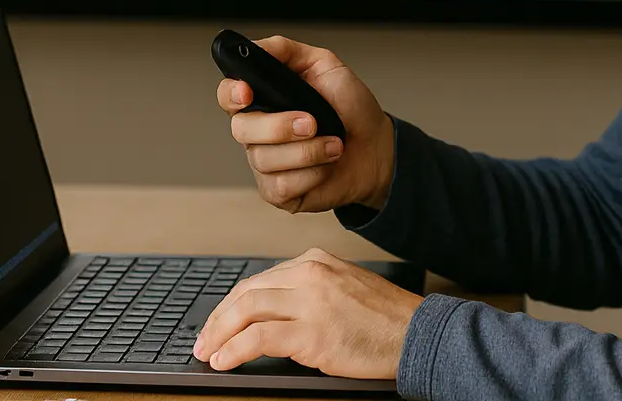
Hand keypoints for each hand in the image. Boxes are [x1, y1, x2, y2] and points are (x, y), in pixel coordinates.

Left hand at [193, 248, 422, 377]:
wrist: (417, 333)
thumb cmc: (385, 319)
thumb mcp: (344, 287)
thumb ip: (309, 290)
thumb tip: (269, 314)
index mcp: (316, 261)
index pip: (259, 279)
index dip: (232, 304)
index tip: (219, 323)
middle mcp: (310, 274)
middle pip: (246, 291)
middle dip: (218, 318)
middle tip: (204, 340)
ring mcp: (311, 301)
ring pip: (246, 309)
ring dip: (220, 334)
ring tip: (208, 352)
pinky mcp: (312, 333)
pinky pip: (258, 337)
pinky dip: (234, 350)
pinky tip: (225, 361)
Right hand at [218, 36, 394, 212]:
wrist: (376, 147)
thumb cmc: (350, 107)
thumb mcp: (324, 65)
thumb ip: (286, 50)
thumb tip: (256, 47)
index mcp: (264, 99)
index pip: (228, 95)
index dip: (231, 93)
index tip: (247, 92)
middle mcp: (258, 132)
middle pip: (241, 129)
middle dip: (279, 126)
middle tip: (312, 122)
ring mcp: (265, 163)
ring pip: (264, 159)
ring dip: (308, 151)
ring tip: (333, 143)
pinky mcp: (278, 192)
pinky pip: (281, 185)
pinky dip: (312, 174)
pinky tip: (326, 165)